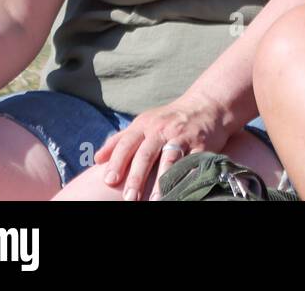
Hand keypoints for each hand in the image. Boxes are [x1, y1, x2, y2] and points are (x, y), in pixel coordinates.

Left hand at [94, 89, 233, 200]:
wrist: (207, 105)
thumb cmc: (170, 119)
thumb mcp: (144, 123)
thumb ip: (120, 140)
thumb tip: (97, 159)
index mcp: (145, 125)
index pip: (127, 143)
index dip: (118, 161)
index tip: (109, 180)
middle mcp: (162, 130)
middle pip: (147, 154)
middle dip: (137, 177)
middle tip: (129, 198)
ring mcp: (183, 137)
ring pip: (170, 160)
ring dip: (162, 181)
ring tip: (155, 199)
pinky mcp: (202, 144)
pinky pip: (193, 162)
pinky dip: (186, 176)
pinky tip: (181, 189)